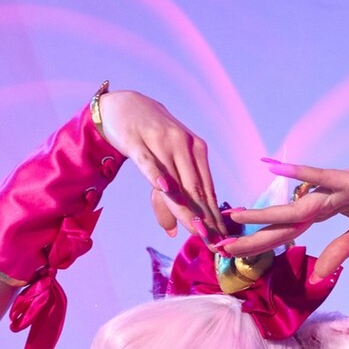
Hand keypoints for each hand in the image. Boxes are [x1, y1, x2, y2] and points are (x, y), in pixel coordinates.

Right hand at [95, 89, 223, 240]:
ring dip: (186, 207)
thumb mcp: (165, 166)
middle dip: (206, 219)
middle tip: (214, 243)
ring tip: (197, 230)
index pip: (207, 191)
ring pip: (176, 181)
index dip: (215, 218)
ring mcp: (161, 141)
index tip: (222, 241)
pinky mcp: (137, 140)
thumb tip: (171, 231)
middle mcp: (183, 145)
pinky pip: (148, 162)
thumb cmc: (150, 140)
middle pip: (196, 189)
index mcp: (196, 150)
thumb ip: (170, 198)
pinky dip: (156, 174)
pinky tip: (165, 189)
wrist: (125, 105)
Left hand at [219, 149, 348, 279]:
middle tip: (216, 245)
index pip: (285, 232)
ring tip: (233, 217)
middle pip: (281, 222)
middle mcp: (323, 199)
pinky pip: (322, 178)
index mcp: (325, 212)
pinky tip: (272, 166)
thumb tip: (318, 276)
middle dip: (249, 235)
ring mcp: (335, 189)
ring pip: (294, 206)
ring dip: (263, 213)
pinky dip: (300, 174)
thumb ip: (340, 251)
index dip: (259, 244)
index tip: (231, 253)